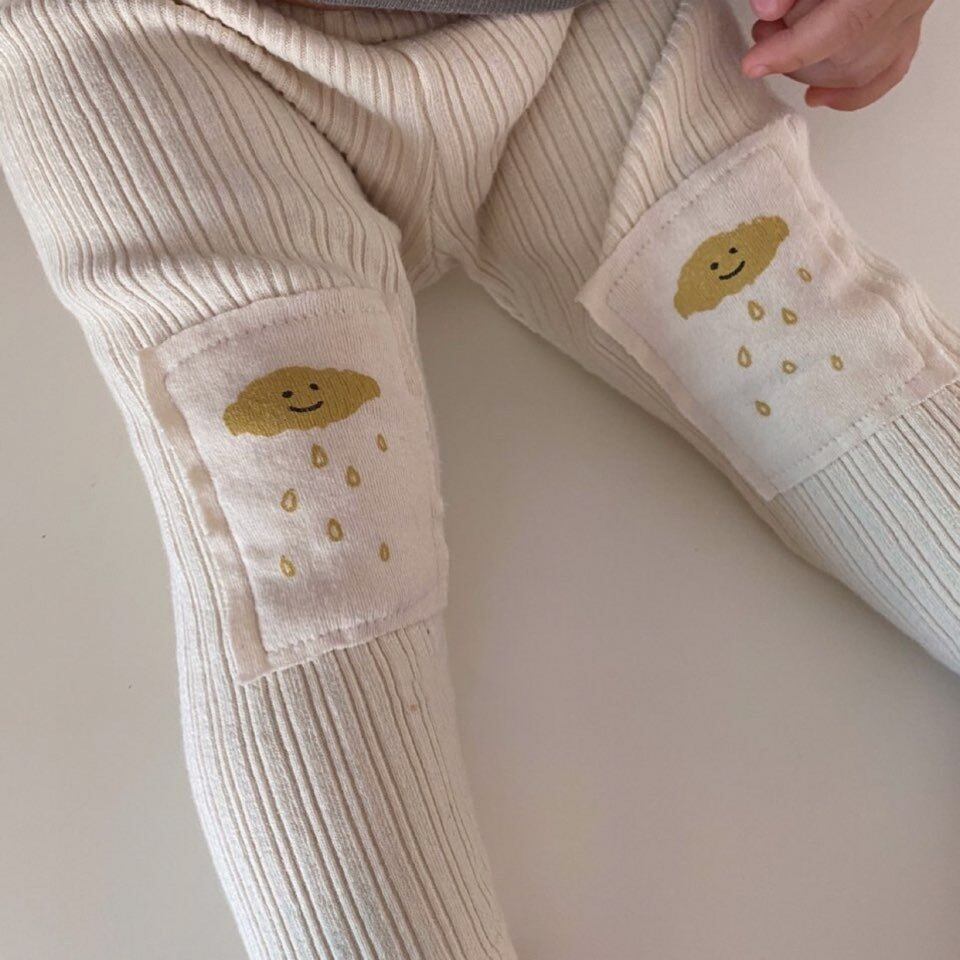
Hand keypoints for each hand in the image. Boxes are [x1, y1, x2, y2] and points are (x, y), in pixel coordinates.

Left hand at [741, 0, 932, 110]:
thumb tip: (768, 9)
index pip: (844, 25)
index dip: (792, 50)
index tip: (753, 64)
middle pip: (849, 51)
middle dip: (795, 54)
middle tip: (763, 32)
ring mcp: (913, 10)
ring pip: (863, 68)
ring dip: (811, 69)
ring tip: (778, 44)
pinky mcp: (910, 21)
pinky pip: (888, 70)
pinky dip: (851, 91)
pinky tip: (817, 95)